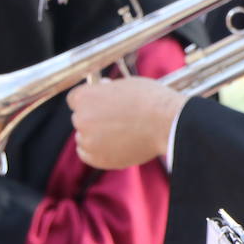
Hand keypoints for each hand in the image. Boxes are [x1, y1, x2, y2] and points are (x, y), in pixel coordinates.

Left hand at [67, 77, 186, 169]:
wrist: (168, 124)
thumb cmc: (152, 101)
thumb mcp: (125, 85)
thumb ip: (107, 90)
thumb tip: (102, 88)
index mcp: (85, 97)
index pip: (74, 100)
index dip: (88, 102)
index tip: (98, 106)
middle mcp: (82, 118)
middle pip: (79, 118)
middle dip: (93, 118)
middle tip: (114, 121)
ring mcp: (89, 140)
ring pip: (83, 137)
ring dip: (94, 136)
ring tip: (118, 134)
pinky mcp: (98, 159)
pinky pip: (87, 155)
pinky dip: (96, 151)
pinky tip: (111, 146)